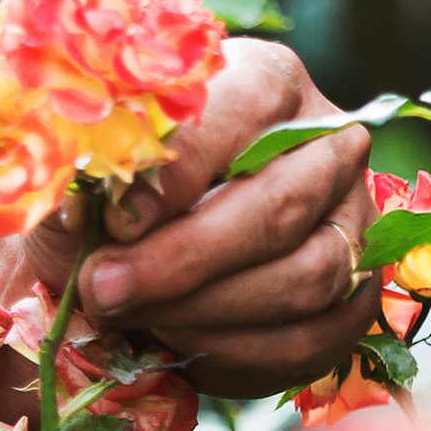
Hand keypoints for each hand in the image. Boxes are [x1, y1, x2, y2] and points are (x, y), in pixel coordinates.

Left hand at [54, 36, 382, 394]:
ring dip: (204, 310)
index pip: (245, 109)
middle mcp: (328, 146)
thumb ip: (79, 178)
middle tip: (103, 287)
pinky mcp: (353, 295)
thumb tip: (83, 209)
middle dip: (182, 258)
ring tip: (126, 313)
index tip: (114, 220)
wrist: (118, 253)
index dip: (179, 168)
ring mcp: (352, 222)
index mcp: (262, 80)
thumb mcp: (77, 169)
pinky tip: (171, 342)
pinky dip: (234, 351)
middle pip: (281, 205)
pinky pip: (313, 338)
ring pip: (307, 276)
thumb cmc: (98, 192)